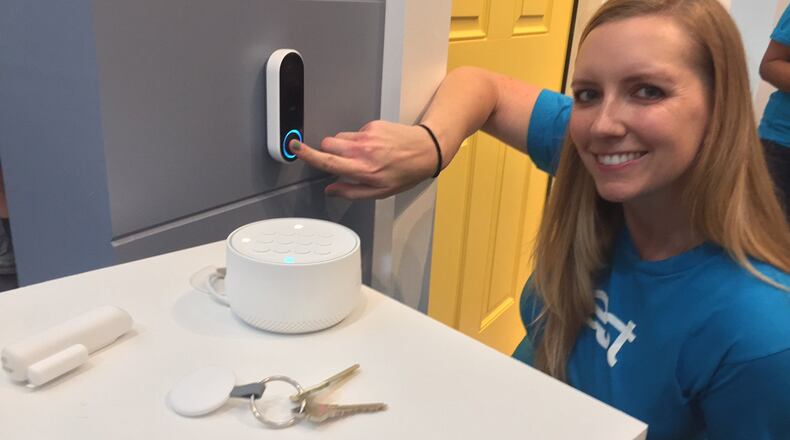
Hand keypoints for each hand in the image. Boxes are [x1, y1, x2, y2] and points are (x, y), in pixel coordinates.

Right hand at [291, 121, 440, 198]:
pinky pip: (355, 131)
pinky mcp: (373, 125)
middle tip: (343, 160)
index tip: (294, 147)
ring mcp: (368, 136)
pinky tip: (375, 146)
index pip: (327, 161)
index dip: (307, 154)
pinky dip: (359, 139)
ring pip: (340, 137)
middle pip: (328, 144)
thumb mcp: (381, 192)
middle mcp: (363, 151)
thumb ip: (352, 192)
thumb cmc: (406, 173)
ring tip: (363, 154)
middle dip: (328, 151)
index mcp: (363, 170)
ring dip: (344, 145)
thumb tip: (332, 190)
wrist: (426, 150)